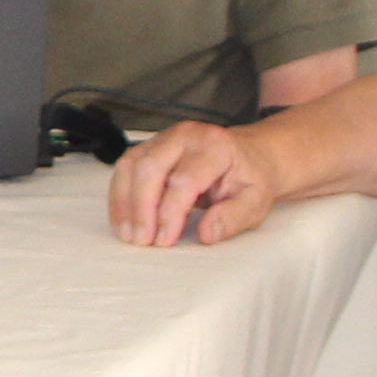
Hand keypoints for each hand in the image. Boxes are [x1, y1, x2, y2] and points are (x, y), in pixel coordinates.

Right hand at [109, 122, 270, 248]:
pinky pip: (126, 167)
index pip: (184, 180)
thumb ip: (233, 218)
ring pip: (131, 165)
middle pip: (151, 167)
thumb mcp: (255, 201)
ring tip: (129, 234)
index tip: (165, 240)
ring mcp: (165, 138)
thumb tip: (207, 234)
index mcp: (215, 146)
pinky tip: (124, 220)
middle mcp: (187, 136)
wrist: (252, 154)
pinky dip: (121, 196)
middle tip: (142, 240)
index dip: (170, 213)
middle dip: (141, 208)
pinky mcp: (151, 147)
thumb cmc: (251, 178)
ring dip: (125, 203)